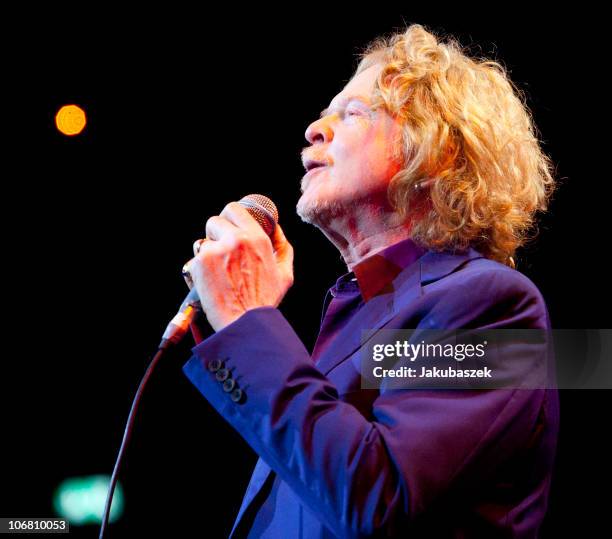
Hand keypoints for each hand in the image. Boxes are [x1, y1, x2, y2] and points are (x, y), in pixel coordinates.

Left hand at [183, 202, 293, 330]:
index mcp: (256, 238)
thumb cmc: (265, 302)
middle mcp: (235, 239)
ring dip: (208, 251)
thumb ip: (283, 247)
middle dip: (216, 233)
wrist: (244, 322)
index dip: (230, 216)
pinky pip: (195, 258)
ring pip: (203, 241)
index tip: (229, 225)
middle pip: (215, 221)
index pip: (235, 209)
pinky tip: (210, 281)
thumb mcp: (284, 274)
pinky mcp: (200, 263)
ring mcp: (215, 250)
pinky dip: (200, 268)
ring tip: (217, 271)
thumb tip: (276, 229)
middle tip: (221, 249)